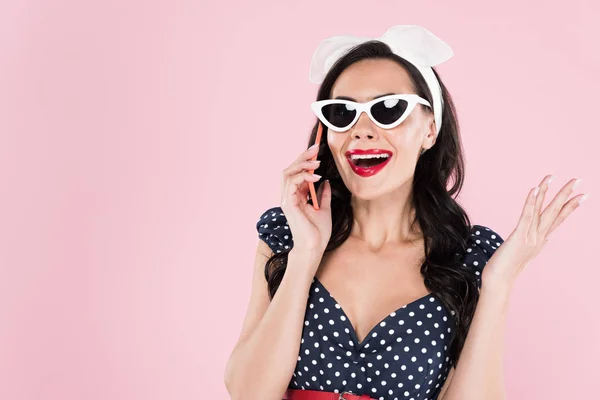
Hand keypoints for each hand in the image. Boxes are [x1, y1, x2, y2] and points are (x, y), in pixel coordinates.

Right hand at [280, 143, 331, 256]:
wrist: (314, 247)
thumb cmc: (318, 232)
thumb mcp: (325, 208)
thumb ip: (324, 194)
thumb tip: (326, 181)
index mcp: (297, 196)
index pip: (297, 172)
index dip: (306, 160)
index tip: (317, 151)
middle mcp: (290, 196)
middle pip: (290, 169)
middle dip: (302, 157)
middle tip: (315, 149)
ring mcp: (287, 199)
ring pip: (287, 173)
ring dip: (302, 165)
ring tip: (316, 163)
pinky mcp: (288, 204)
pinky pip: (291, 184)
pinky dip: (303, 177)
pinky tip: (315, 177)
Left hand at [481, 175, 588, 290]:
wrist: (499, 281)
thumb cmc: (508, 267)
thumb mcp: (526, 254)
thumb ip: (538, 244)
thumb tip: (547, 239)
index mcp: (541, 239)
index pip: (558, 219)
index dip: (570, 207)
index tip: (582, 195)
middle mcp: (539, 237)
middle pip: (555, 212)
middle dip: (566, 195)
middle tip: (577, 180)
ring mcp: (530, 237)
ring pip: (542, 210)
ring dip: (547, 192)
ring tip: (553, 177)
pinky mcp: (518, 237)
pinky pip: (526, 216)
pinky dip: (530, 202)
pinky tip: (535, 189)